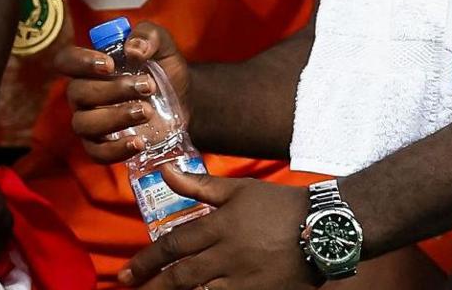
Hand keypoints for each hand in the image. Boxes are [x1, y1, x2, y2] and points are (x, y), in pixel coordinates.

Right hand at [56, 20, 190, 166]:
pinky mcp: (104, 146)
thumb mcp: (162, 45)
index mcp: (90, 66)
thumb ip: (148, 36)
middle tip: (148, 86)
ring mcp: (91, 122)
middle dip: (113, 89)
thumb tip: (133, 49)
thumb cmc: (163, 68)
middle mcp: (84, 94)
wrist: (184, 100)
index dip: (81, 62)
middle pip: (78, 93)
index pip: (66, 61)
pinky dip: (115, 150)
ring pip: (84, 123)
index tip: (110, 65)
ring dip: (115, 117)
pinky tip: (139, 142)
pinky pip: (97, 153)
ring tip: (147, 111)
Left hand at [118, 166, 313, 289]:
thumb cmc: (279, 205)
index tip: (128, 271)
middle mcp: (227, 255)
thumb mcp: (238, 189)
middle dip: (153, 284)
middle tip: (131, 289)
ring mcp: (244, 278)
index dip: (147, 260)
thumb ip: (198, 186)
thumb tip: (164, 172)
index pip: (173, 245)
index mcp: (219, 227)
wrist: (324, 228)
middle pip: (182, 275)